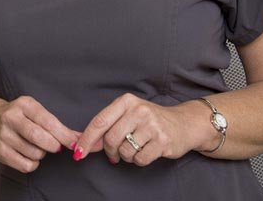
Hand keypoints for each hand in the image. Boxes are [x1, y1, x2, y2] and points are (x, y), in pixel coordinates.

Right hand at [0, 96, 81, 173]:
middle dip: (53, 145)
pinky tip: (28, 154)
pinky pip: (25, 165)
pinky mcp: (0, 151)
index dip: (64, 135)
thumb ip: (57, 124)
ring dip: (41, 154)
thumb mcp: (35, 111)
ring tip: (36, 146)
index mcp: (24, 104)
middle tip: (56, 146)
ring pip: (34, 153)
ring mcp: (3, 135)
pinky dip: (32, 163)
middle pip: (39, 138)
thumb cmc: (19, 115)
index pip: (48, 121)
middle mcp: (11, 117)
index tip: (74, 143)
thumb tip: (79, 139)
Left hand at [74, 94, 204, 166]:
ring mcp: (152, 125)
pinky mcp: (163, 141)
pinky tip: (146, 152)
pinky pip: (140, 159)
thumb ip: (107, 127)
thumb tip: (83, 144)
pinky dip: (139, 161)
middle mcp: (138, 110)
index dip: (86, 139)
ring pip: (125, 151)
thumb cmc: (150, 120)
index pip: (100, 122)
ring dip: (126, 156)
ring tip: (136, 148)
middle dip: (110, 151)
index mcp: (126, 101)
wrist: (184, 123)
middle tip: (115, 154)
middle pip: (110, 139)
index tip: (78, 152)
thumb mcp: (128, 116)